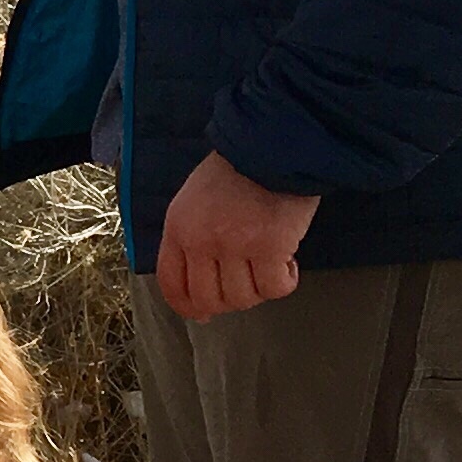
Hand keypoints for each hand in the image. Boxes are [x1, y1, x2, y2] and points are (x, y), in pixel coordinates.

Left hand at [154, 152, 317, 321]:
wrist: (272, 146)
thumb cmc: (237, 171)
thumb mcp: (194, 200)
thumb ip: (192, 239)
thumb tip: (198, 293)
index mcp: (178, 228)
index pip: (172, 284)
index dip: (187, 307)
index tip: (202, 315)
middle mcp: (201, 242)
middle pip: (208, 299)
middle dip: (229, 302)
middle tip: (249, 285)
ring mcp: (234, 246)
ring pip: (243, 298)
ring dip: (260, 290)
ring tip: (270, 265)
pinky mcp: (269, 247)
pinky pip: (275, 288)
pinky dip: (285, 282)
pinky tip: (289, 263)